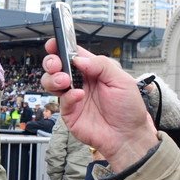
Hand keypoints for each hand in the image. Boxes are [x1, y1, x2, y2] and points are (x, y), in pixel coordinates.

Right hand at [40, 39, 158, 169]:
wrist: (127, 136)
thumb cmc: (128, 109)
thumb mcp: (122, 80)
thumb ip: (101, 65)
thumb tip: (79, 59)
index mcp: (92, 70)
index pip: (73, 54)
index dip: (60, 46)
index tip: (54, 43)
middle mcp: (80, 81)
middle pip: (57, 66)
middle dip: (51, 61)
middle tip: (56, 64)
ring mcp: (73, 97)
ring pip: (51, 82)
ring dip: (54, 78)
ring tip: (65, 80)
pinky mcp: (69, 112)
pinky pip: (61, 100)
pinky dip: (68, 96)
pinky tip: (79, 96)